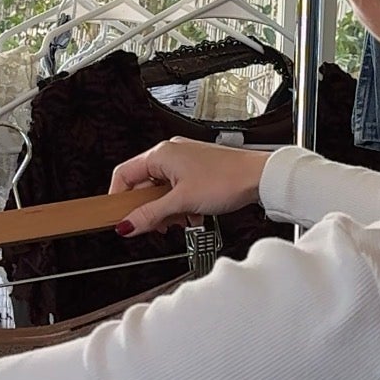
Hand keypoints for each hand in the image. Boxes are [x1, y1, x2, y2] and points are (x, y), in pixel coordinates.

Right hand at [110, 138, 268, 236]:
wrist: (260, 177)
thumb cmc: (227, 179)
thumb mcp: (182, 202)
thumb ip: (151, 215)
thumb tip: (127, 224)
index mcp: (161, 155)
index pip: (124, 175)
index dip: (119, 199)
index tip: (120, 218)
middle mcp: (170, 154)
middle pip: (143, 186)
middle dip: (148, 210)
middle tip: (154, 226)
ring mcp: (184, 161)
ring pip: (161, 191)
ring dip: (166, 210)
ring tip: (178, 221)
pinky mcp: (197, 171)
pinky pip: (177, 190)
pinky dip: (180, 206)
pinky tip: (191, 216)